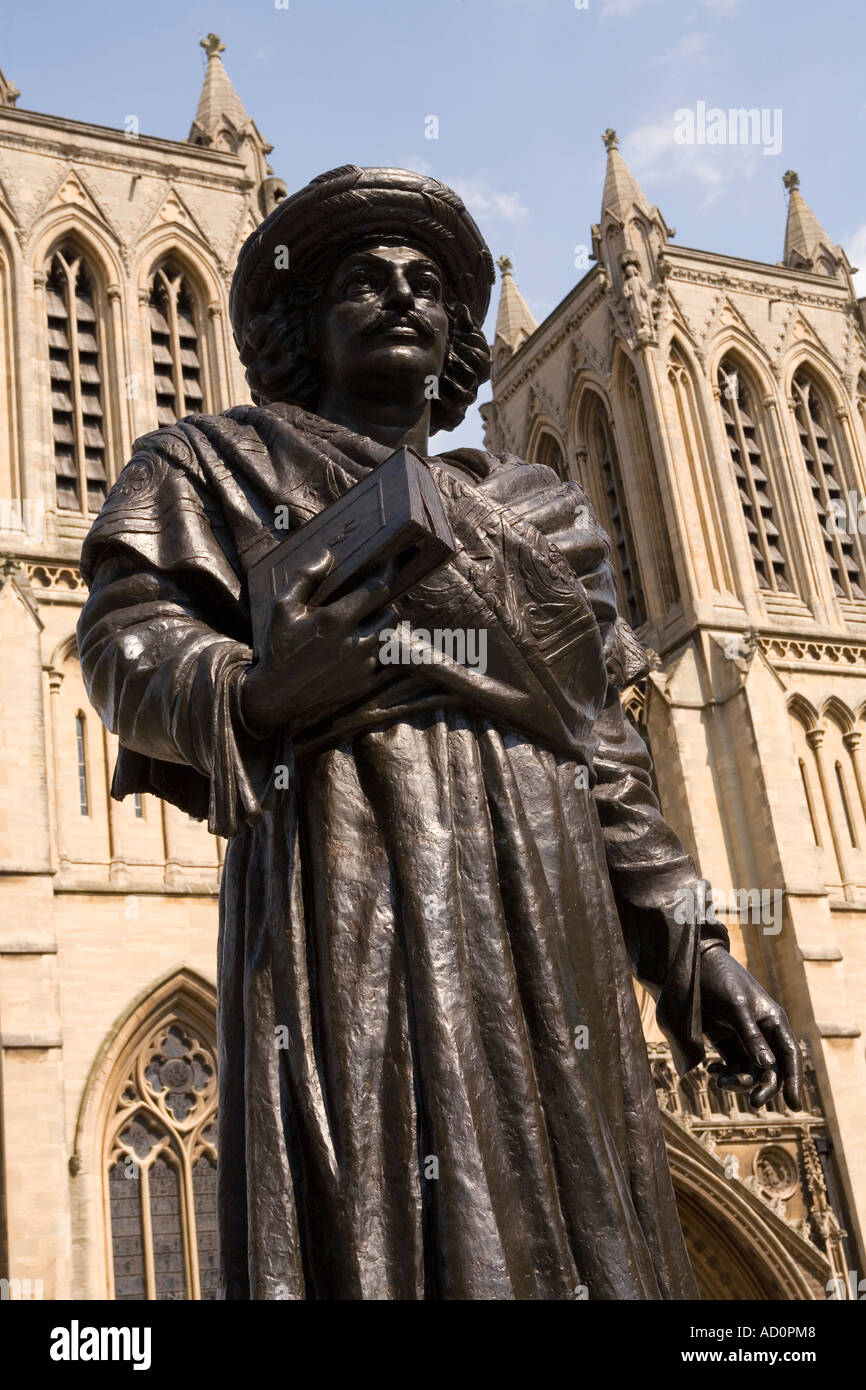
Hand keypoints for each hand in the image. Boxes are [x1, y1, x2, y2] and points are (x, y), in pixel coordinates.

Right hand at [241, 547, 395, 732]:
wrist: (277, 695)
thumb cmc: (279, 647)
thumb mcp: (282, 607)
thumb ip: (305, 578)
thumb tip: (327, 556)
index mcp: (336, 619)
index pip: (377, 589)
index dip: (388, 573)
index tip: (394, 562)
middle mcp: (356, 642)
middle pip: (390, 614)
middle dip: (382, 606)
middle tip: (367, 605)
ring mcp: (364, 664)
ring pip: (387, 637)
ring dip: (378, 629)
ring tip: (360, 628)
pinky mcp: (365, 681)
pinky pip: (380, 660)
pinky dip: (371, 653)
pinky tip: (351, 652)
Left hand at [699, 946, 802, 1110]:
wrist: (690, 966)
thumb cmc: (718, 981)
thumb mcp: (735, 1006)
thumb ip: (750, 1035)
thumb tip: (768, 1065)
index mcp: (773, 1021)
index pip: (790, 1055)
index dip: (794, 1080)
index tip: (794, 1106)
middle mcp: (762, 1032)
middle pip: (771, 1069)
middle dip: (764, 1087)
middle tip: (753, 1103)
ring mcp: (743, 1037)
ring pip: (750, 1071)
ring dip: (738, 1081)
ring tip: (719, 1082)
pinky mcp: (724, 1040)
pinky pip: (732, 1066)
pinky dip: (724, 1073)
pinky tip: (710, 1069)